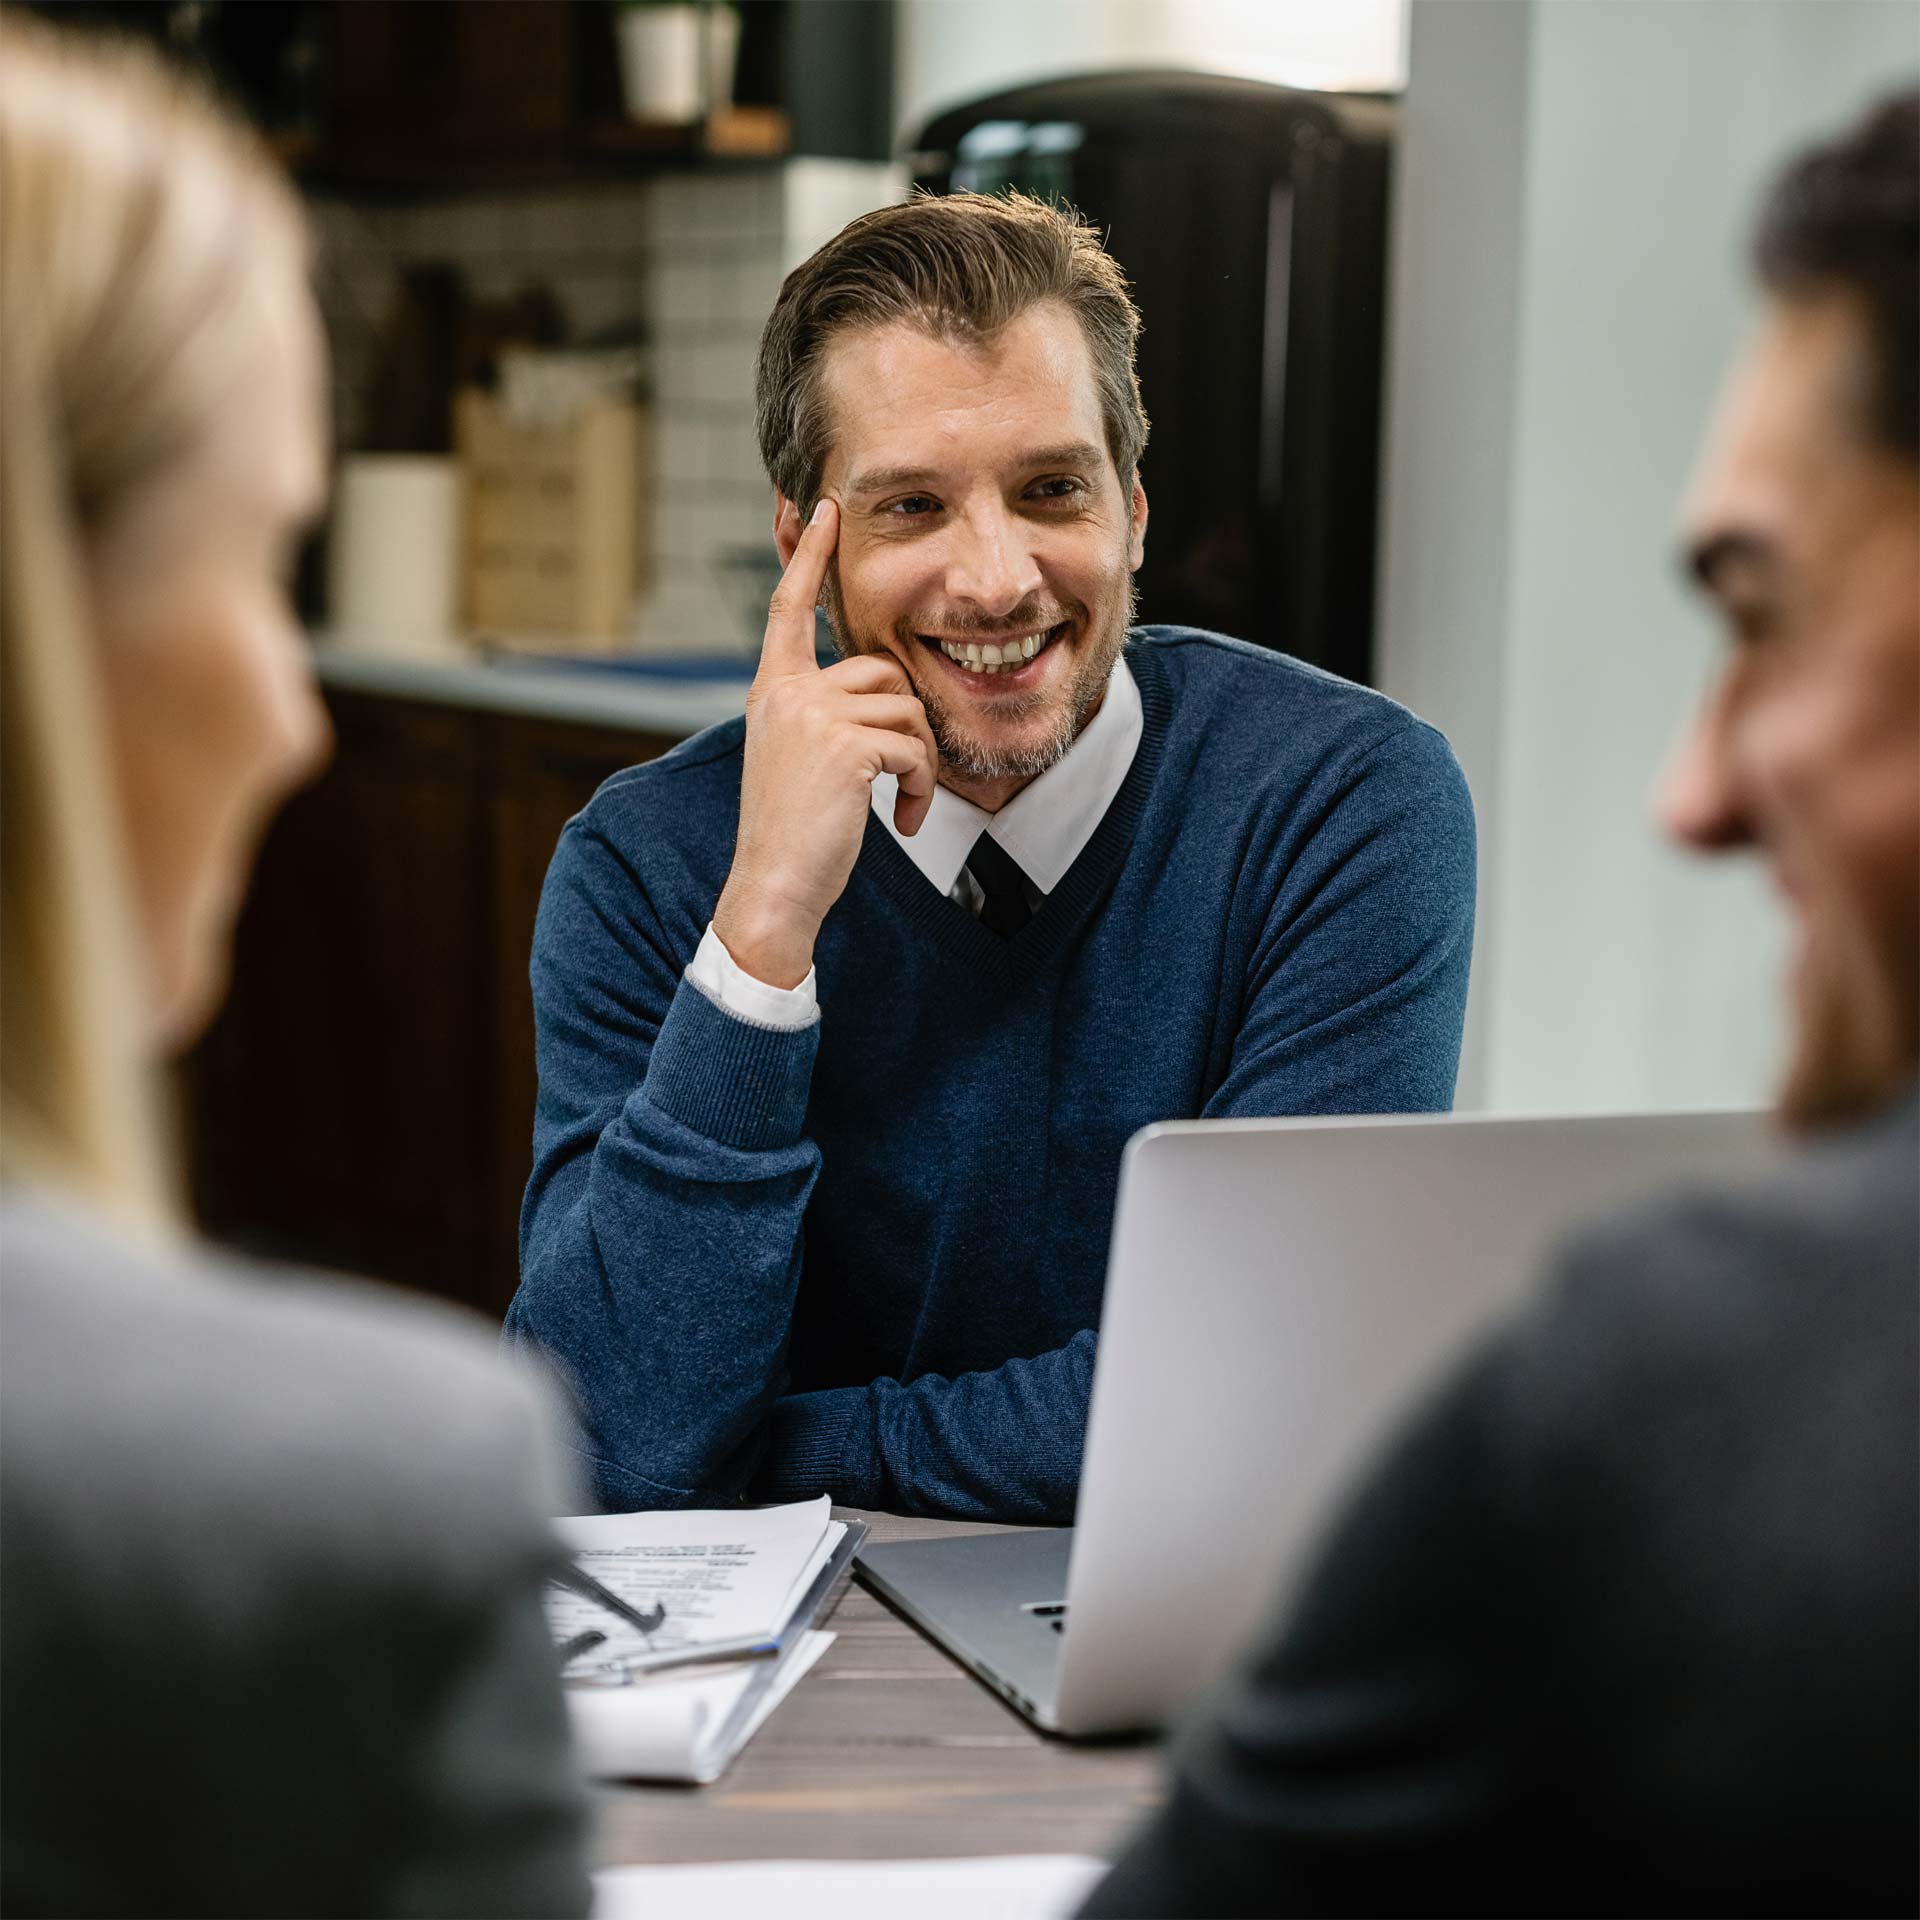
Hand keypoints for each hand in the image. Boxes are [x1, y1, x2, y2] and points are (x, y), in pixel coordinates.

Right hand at [713, 499, 937, 988]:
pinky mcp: (844, 744)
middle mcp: (786, 691)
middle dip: (909, 726)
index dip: (809, 554)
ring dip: (921, 764)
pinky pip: (914, 746)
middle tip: (905, 782)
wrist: (774, 888)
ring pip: (906, 708)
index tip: (826, 506)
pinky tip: (902, 822)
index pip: (789, 607)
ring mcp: (812, 714)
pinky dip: (922, 788)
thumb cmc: (796, 836)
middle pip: (883, 669)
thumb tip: (883, 696)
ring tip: (903, 806)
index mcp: (772, 690)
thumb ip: (825, 716)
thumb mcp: (799, 761)